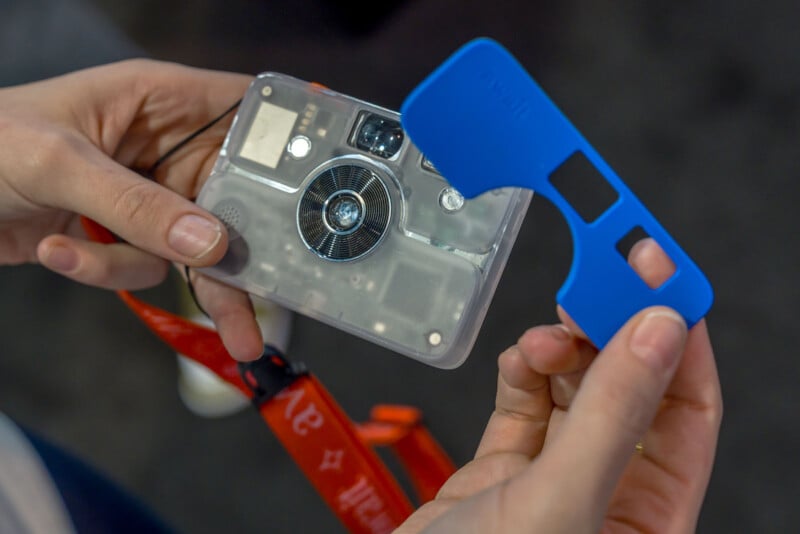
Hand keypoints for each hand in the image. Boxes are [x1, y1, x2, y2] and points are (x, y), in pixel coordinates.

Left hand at [0, 60, 263, 359]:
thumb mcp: (59, 165)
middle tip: (257, 316)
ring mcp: (149, 194)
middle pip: (233, 200)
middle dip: (235, 254)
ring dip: (141, 264)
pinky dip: (100, 267)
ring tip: (80, 258)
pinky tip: (53, 248)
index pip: (246, 115)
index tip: (319, 193)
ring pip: (189, 246)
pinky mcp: (126, 233)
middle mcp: (167, 147)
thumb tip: (212, 246)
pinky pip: (143, 264)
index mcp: (161, 102)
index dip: (287, 146)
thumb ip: (137, 206)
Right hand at [397, 238, 721, 532]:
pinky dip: (521, 371)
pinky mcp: (504, 467)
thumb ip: (612, 417)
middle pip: (631, 390)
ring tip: (544, 335)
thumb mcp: (560, 503)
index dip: (679, 339)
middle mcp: (611, 495)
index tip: (662, 277)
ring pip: (577, 388)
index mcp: (650, 518)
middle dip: (614, 331)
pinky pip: (525, 400)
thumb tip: (659, 332)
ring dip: (561, 349)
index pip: (689, 410)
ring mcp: (556, 478)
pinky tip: (516, 360)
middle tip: (598, 278)